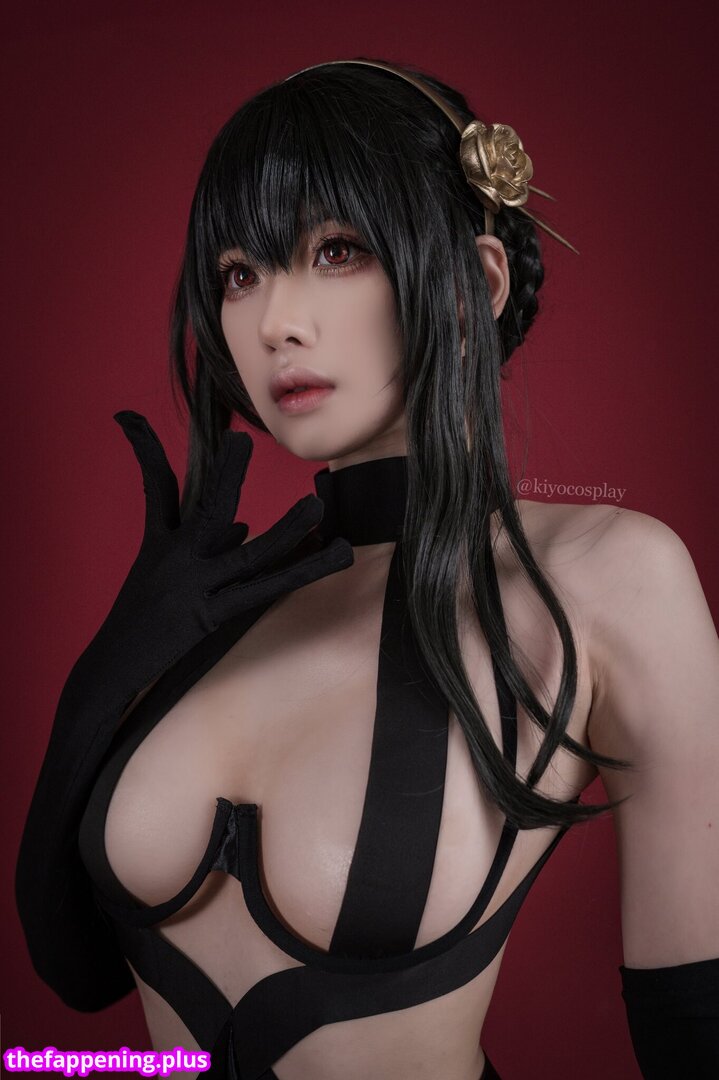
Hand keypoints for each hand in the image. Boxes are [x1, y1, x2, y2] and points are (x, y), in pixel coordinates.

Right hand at [66, 411, 353, 709]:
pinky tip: (333, 557)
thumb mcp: (162, 579)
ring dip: (286, 530)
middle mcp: (176, 558)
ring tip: (317, 507)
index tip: (128, 417)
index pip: (156, 486)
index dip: (144, 449)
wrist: (109, 668)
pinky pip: (264, 590)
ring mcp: (194, 587)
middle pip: (206, 507)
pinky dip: (301, 572)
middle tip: (240, 439)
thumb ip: (206, 548)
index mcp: (161, 544)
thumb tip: (244, 525)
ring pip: (249, 554)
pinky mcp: (209, 617)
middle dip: (226, 473)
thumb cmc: (140, 622)